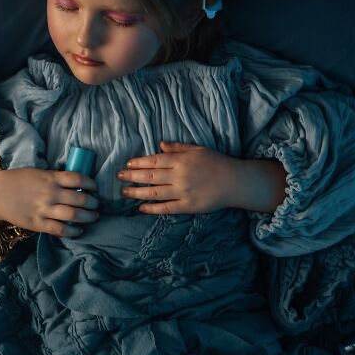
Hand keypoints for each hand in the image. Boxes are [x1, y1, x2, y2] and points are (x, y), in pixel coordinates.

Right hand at [0, 167, 99, 237]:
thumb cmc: (18, 181)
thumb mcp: (38, 173)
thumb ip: (55, 178)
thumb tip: (75, 183)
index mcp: (51, 178)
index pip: (78, 179)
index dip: (91, 184)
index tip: (95, 188)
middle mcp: (50, 193)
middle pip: (80, 199)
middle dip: (93, 203)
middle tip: (96, 205)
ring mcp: (44, 209)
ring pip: (73, 215)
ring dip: (88, 217)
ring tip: (93, 217)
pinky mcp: (38, 223)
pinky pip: (60, 229)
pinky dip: (73, 231)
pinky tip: (78, 230)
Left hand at [116, 141, 240, 214]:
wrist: (235, 182)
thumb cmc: (217, 163)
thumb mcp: (198, 149)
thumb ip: (178, 148)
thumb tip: (159, 145)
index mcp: (181, 160)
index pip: (154, 161)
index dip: (138, 163)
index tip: (126, 164)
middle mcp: (179, 176)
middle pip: (150, 176)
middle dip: (132, 176)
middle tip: (118, 177)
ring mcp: (183, 192)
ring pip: (154, 193)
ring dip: (137, 192)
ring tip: (124, 192)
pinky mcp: (188, 206)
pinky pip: (166, 208)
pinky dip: (152, 208)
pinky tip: (141, 208)